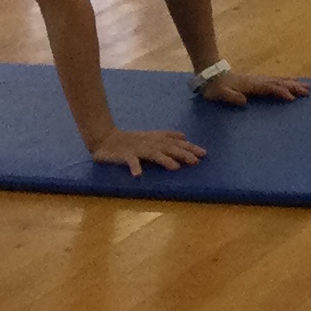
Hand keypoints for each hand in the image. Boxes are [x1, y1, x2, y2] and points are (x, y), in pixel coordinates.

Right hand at [88, 125, 205, 173]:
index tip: (204, 154)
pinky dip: (134, 167)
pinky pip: (130, 161)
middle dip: (183, 154)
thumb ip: (167, 136)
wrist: (106, 139)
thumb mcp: (151, 136)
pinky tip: (138, 174)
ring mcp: (138, 149)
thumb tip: (185, 136)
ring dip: (164, 160)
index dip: (190, 148)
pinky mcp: (125, 155)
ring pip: (153, 154)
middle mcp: (150, 143)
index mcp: (157, 139)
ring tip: (175, 167)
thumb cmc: (131, 139)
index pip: (177, 143)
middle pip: (169, 148)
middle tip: (196, 161)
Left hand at [199, 70, 310, 106]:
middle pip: (279, 82)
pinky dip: (286, 81)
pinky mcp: (257, 81)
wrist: (211, 76)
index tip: (292, 98)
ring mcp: (258, 80)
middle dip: (294, 86)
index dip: (280, 92)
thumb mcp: (220, 94)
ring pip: (279, 80)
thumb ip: (231, 97)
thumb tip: (244, 101)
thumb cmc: (215, 88)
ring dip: (293, 83)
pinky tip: (291, 82)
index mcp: (251, 85)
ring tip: (306, 86)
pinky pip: (275, 80)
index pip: (269, 88)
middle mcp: (258, 81)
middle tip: (308, 91)